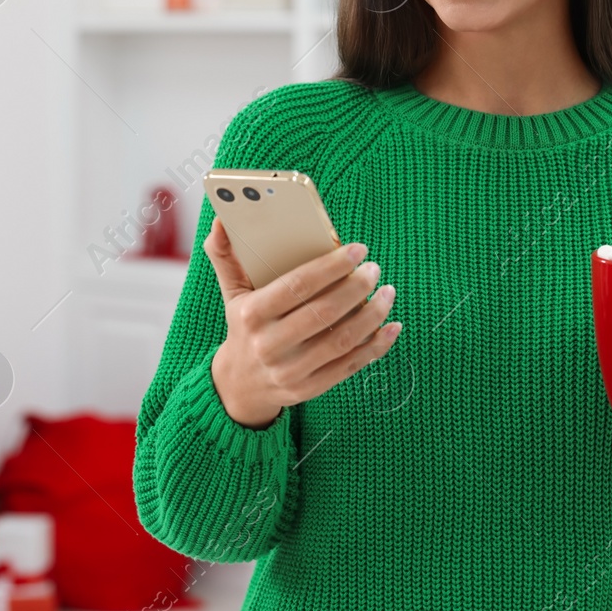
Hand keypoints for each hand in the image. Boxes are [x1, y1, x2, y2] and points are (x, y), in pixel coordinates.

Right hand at [203, 217, 401, 428]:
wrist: (238, 385)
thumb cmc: (243, 327)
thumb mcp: (232, 293)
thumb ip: (225, 255)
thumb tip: (220, 221)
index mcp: (251, 315)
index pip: (296, 286)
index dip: (331, 266)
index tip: (357, 249)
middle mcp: (269, 345)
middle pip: (323, 313)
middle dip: (356, 287)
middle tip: (374, 269)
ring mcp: (290, 371)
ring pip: (341, 341)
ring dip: (372, 315)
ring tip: (387, 292)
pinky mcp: (309, 389)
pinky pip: (350, 366)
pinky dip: (376, 346)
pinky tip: (391, 326)